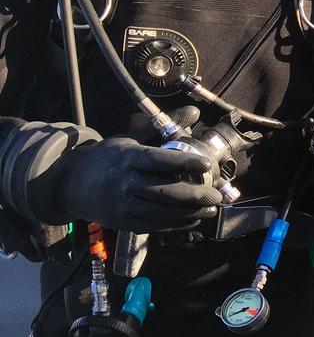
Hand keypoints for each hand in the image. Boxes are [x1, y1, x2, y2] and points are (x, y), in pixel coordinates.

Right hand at [45, 135, 221, 231]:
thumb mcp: (131, 139)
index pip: (158, 160)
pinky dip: (176, 223)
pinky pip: (155, 225)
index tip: (207, 164)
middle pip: (164, 191)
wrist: (73, 184)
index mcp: (128, 158)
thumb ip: (163, 128)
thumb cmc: (109, 158)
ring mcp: (123, 206)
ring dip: (190, 213)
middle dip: (194, 196)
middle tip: (217, 196)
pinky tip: (193, 218)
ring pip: (162, 213)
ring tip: (210, 209)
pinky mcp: (124, 223)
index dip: (184, 162)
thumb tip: (194, 111)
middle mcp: (125, 183)